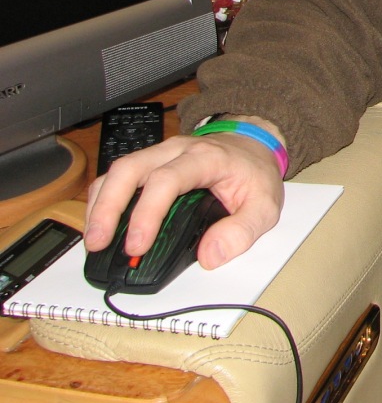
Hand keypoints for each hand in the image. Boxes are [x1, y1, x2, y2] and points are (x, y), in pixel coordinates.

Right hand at [84, 117, 286, 269]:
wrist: (254, 147)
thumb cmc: (255, 174)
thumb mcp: (266, 205)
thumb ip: (243, 231)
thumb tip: (210, 256)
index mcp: (207, 158)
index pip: (167, 180)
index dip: (147, 213)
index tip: (137, 245)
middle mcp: (177, 150)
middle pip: (130, 168)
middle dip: (108, 207)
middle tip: (99, 243)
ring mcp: (160, 154)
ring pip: (118, 170)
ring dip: (100, 204)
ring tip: (94, 240)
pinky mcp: (150, 163)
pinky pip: (118, 176)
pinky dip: (104, 199)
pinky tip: (101, 224)